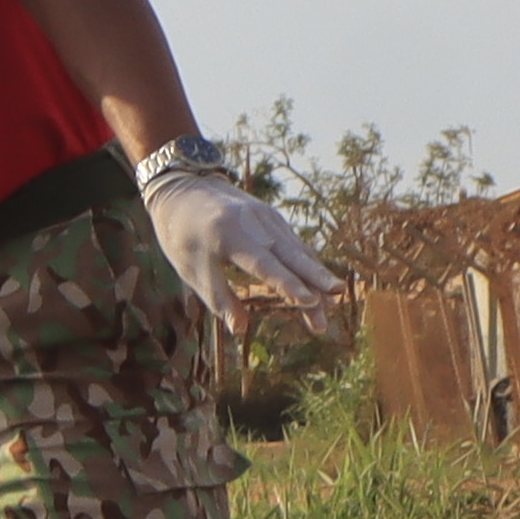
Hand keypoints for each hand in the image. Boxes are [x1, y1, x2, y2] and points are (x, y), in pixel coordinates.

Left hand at [141, 143, 337, 307]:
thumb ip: (218, 299)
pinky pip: (294, 242)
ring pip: (297, 250)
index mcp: (227, 235)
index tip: (309, 301)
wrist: (183, 188)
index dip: (287, 284)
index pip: (263, 264)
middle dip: (316, 280)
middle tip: (338, 300)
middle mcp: (253, 223)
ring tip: (335, 301)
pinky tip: (321, 283)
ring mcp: (265, 217)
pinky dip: (309, 262)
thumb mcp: (190, 269)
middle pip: (290, 255)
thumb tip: (240, 329)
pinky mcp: (272, 217)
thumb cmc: (181, 235)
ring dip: (317, 276)